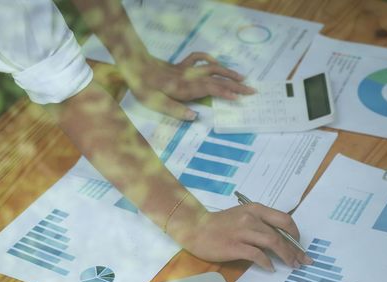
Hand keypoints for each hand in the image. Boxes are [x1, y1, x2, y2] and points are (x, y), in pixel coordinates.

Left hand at [120, 52, 255, 119]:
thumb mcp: (155, 103)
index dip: (226, 94)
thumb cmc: (143, 87)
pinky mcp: (181, 66)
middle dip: (236, 85)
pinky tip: (216, 64)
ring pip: (212, 68)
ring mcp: (187, 70)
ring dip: (228, 73)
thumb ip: (175, 110)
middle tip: (252, 91)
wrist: (134, 65)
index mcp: (186, 89)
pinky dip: (209, 59)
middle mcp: (190, 78)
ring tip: (242, 78)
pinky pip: (198, 59)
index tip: (240, 98)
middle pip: (217, 80)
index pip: (211, 90)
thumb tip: (194, 117)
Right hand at [175, 203, 312, 271]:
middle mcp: (251, 218)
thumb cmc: (219, 223)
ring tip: (291, 265)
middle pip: (280, 234)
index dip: (295, 232)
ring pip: (273, 243)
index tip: (299, 244)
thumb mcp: (242, 215)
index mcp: (255, 209)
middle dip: (295, 249)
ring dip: (286, 256)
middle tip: (302, 260)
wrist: (196, 228)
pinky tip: (271, 268)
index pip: (283, 219)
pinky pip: (257, 255)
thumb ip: (259, 223)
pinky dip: (267, 263)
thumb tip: (279, 238)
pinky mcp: (235, 246)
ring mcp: (243, 232)